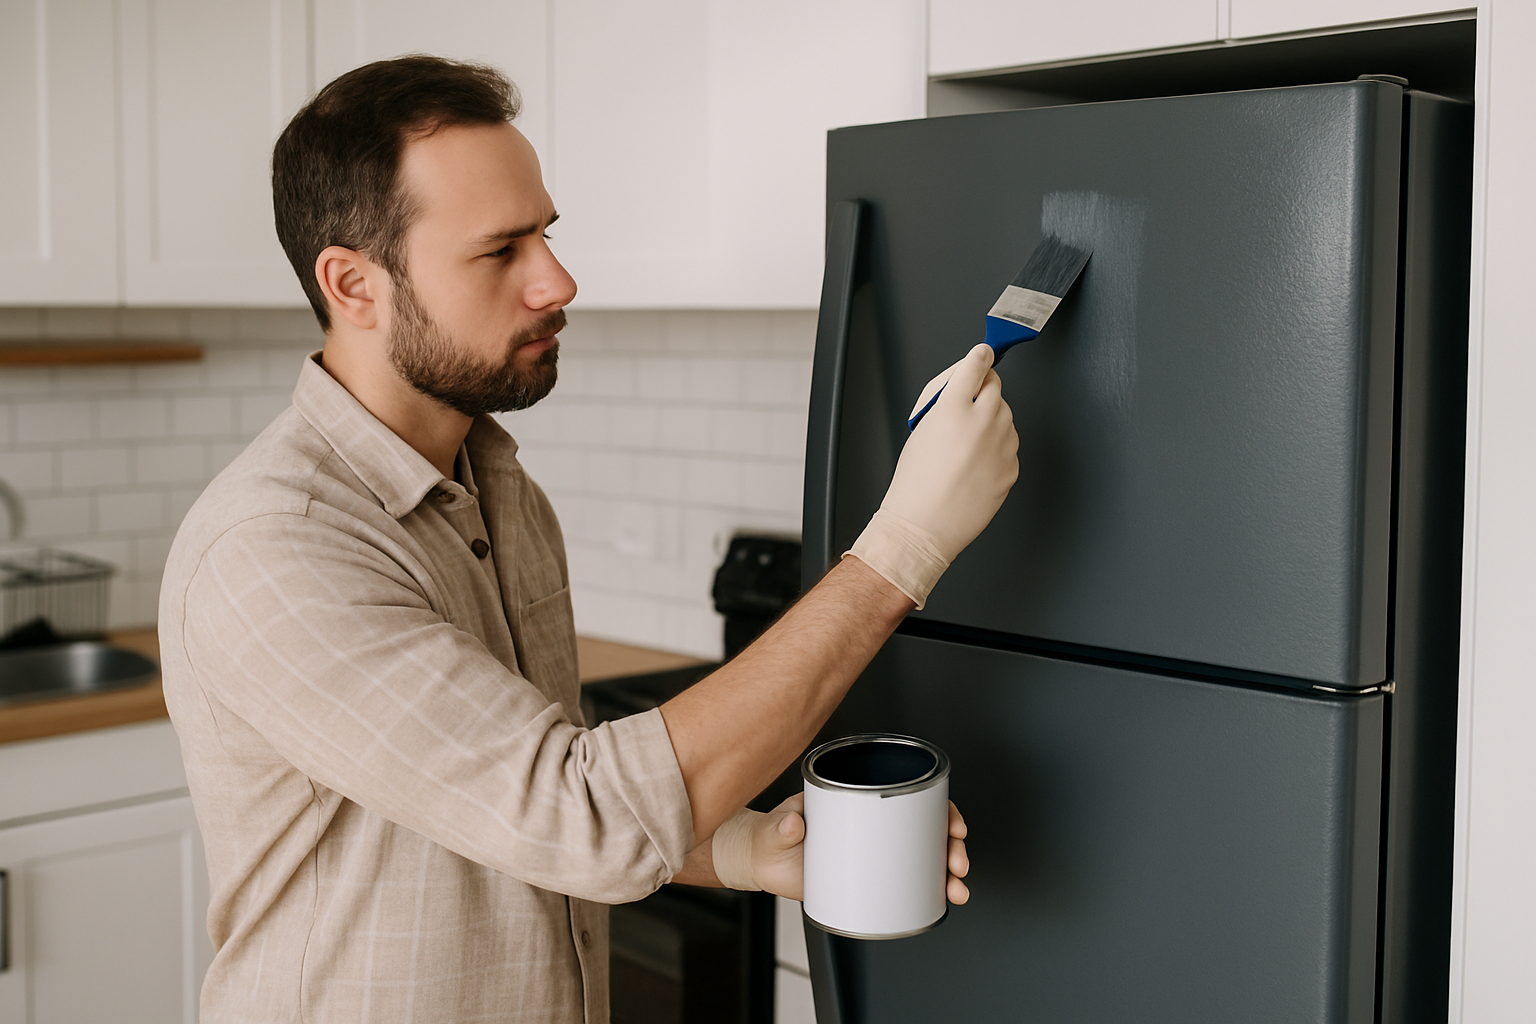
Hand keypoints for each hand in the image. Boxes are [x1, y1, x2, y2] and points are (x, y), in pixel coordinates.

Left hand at [747, 793, 970, 905]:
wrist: (761, 861)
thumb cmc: (772, 834)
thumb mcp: (778, 825)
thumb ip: (784, 824)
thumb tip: (794, 824)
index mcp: (858, 802)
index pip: (909, 797)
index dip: (939, 808)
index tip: (951, 823)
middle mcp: (872, 826)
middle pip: (926, 830)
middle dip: (951, 846)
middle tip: (956, 862)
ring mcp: (872, 854)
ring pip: (923, 859)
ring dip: (947, 873)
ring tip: (955, 887)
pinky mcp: (867, 880)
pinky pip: (906, 884)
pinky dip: (929, 892)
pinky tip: (944, 900)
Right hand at [849, 344, 1018, 607]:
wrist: (925, 525)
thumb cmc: (916, 482)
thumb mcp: (920, 429)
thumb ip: (945, 402)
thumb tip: (963, 387)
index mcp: (952, 407)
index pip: (975, 365)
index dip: (979, 358)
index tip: (983, 354)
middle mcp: (982, 420)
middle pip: (995, 386)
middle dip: (983, 390)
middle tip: (967, 406)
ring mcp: (1001, 444)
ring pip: (1006, 415)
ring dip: (992, 420)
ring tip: (966, 446)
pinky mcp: (1011, 466)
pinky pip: (1010, 445)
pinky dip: (997, 448)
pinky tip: (976, 465)